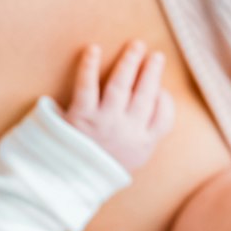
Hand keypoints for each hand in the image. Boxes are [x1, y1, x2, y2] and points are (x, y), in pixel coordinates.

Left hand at [62, 40, 173, 173]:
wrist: (66, 184)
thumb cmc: (99, 165)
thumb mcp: (130, 159)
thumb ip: (145, 135)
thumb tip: (159, 98)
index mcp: (142, 145)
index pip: (163, 119)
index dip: (165, 100)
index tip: (161, 88)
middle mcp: (127, 132)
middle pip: (145, 96)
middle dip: (152, 72)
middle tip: (156, 55)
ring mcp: (105, 123)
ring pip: (121, 86)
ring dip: (130, 62)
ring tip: (136, 45)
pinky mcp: (80, 117)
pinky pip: (87, 87)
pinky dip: (90, 66)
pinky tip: (93, 49)